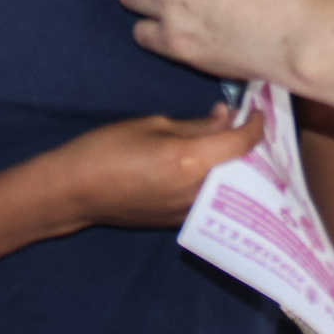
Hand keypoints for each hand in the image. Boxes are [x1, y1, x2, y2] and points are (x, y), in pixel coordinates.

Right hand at [41, 105, 264, 230]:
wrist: (76, 191)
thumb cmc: (108, 149)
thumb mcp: (154, 125)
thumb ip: (195, 124)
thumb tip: (225, 117)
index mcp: (192, 161)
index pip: (241, 143)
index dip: (256, 125)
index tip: (258, 111)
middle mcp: (198, 192)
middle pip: (242, 169)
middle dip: (248, 146)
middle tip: (247, 125)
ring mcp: (190, 212)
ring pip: (229, 187)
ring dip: (235, 166)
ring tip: (232, 144)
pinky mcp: (179, 222)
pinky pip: (210, 198)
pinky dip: (217, 180)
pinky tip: (211, 166)